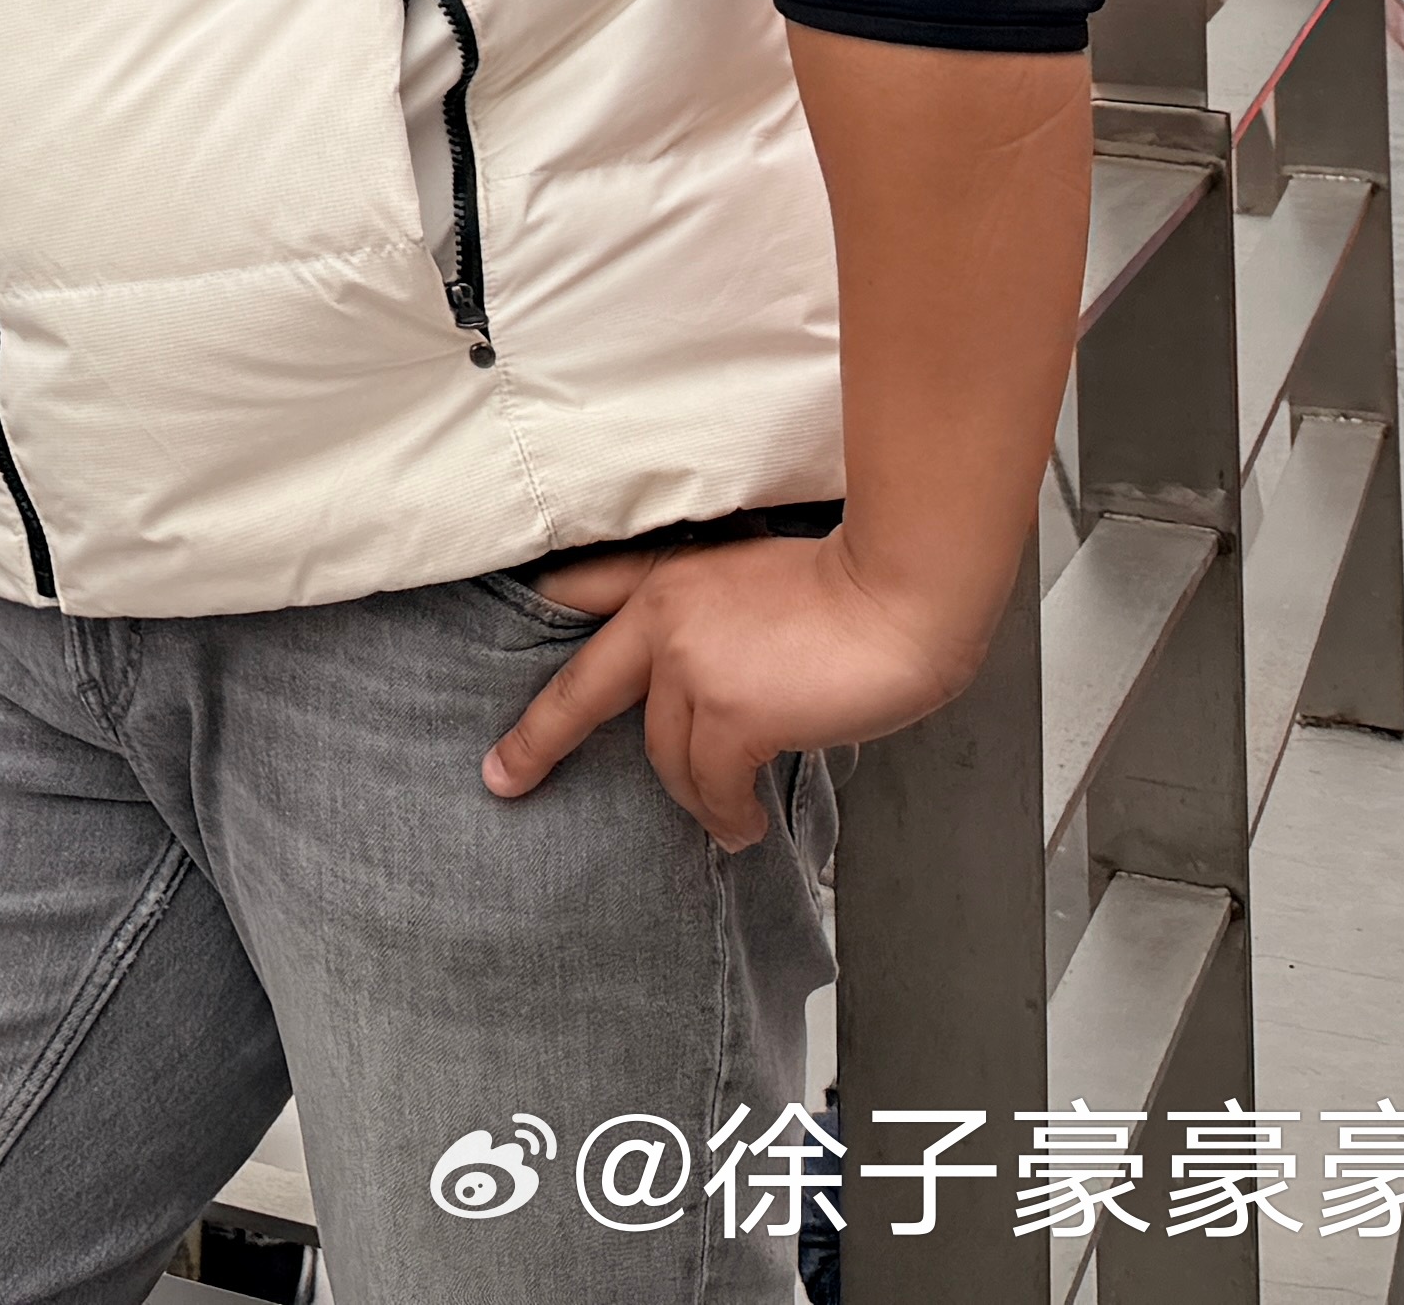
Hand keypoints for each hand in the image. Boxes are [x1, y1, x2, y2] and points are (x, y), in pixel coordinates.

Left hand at [479, 531, 993, 845]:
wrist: (900, 600)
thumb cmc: (851, 593)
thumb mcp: (752, 583)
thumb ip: (709, 624)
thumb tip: (703, 695)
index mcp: (666, 576)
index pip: (578, 593)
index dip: (539, 623)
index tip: (504, 638)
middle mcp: (663, 618)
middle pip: (582, 691)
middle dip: (537, 741)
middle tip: (503, 778)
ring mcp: (690, 667)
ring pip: (666, 757)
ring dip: (698, 796)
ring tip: (728, 819)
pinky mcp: (729, 715)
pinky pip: (713, 786)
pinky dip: (728, 814)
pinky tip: (745, 827)